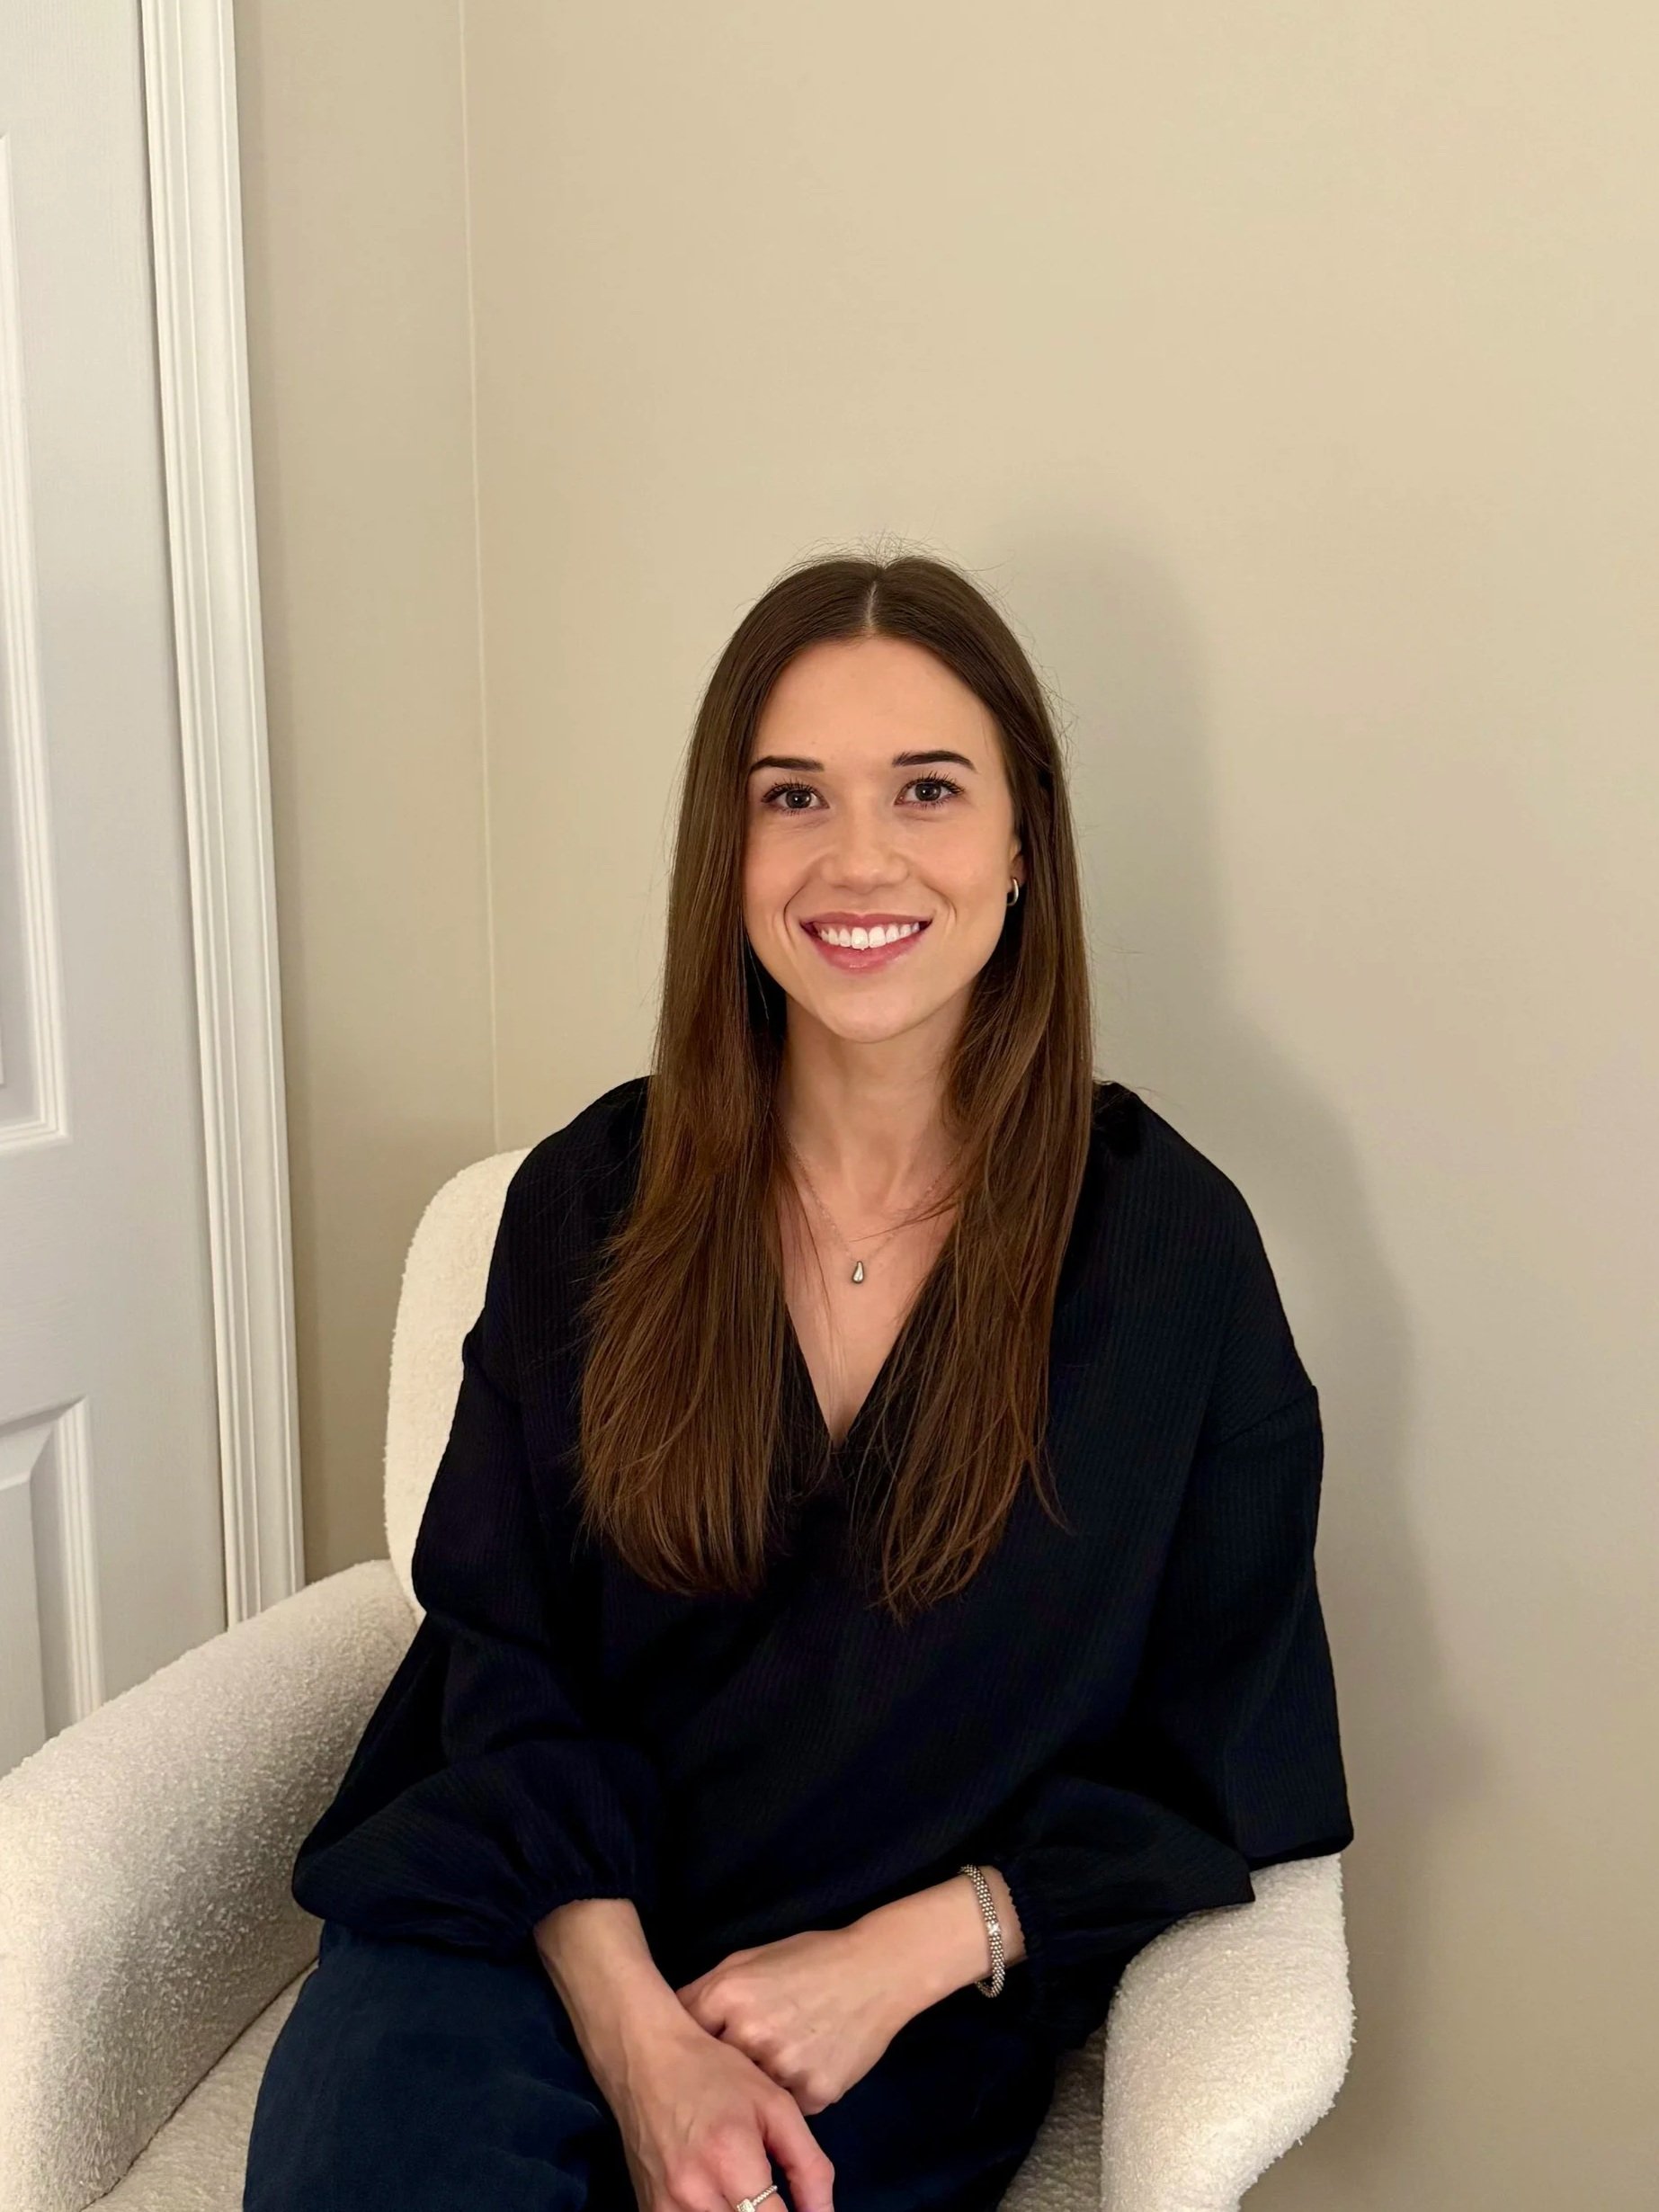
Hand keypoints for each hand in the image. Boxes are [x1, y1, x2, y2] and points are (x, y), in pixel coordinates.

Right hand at [533, 1895, 835, 2211]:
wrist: (645, 2057)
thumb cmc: (714, 2072)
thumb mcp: (774, 2104)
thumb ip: (807, 2165)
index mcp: (730, 2160)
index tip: (807, 2210)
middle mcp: (693, 2195)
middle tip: (777, 2200)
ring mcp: (664, 2208)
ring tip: (753, 2200)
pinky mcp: (648, 2211)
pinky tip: (725, 2200)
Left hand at [674, 1923, 907, 2113]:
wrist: (876, 1970)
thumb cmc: (810, 1958)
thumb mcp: (750, 1959)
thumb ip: (710, 1990)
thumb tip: (674, 2023)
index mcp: (727, 1994)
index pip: (682, 2034)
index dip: (687, 2045)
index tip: (691, 2052)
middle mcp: (749, 2034)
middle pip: (713, 2072)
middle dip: (719, 2071)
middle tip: (736, 2062)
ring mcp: (782, 2068)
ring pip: (749, 2096)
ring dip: (755, 2086)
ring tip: (781, 2056)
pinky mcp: (813, 2094)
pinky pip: (785, 2107)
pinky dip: (789, 2093)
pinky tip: (805, 2065)